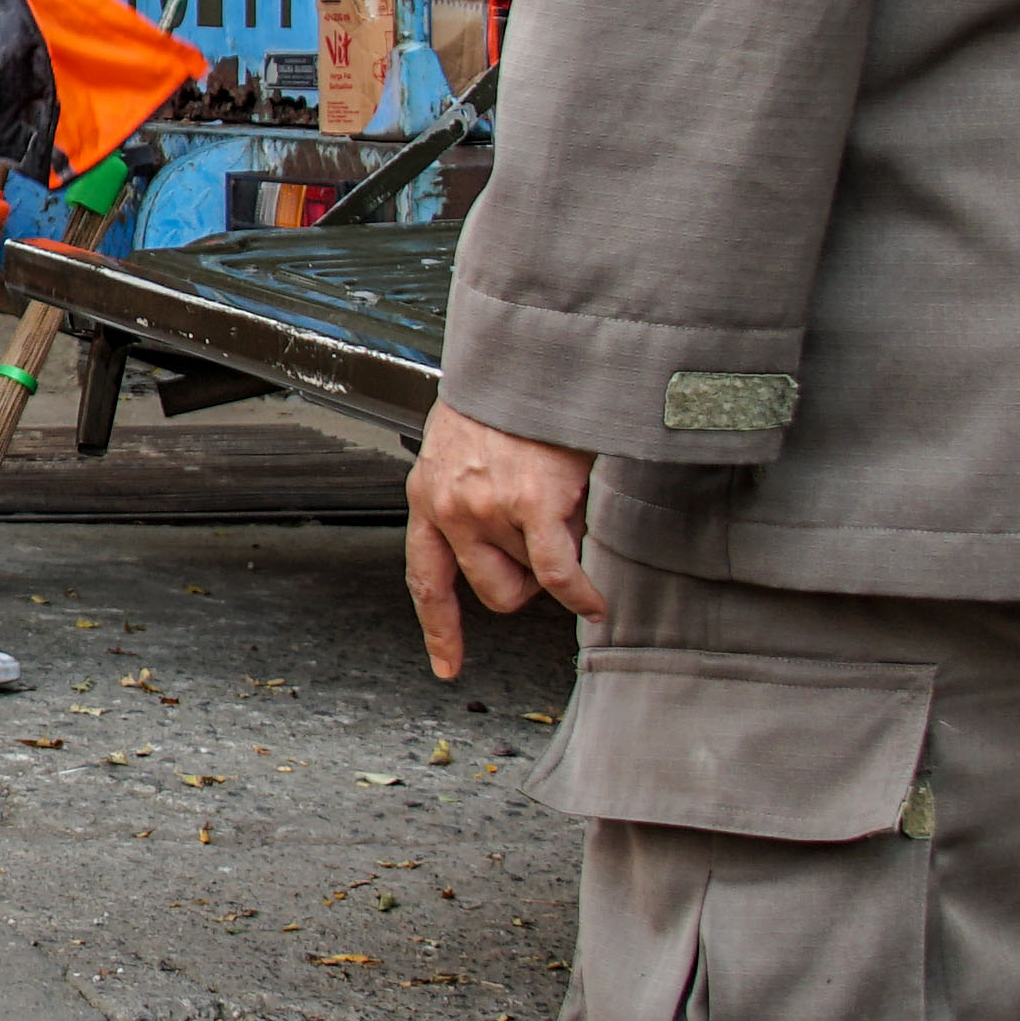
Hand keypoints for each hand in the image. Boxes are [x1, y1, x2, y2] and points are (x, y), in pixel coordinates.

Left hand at [403, 403, 603, 681]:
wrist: (527, 356)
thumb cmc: (502, 397)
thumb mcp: (460, 447)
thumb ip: (467, 497)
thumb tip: (505, 549)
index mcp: (427, 495)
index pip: (425, 577)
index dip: (439, 626)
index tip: (447, 663)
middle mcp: (451, 507)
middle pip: (489, 591)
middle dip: (524, 583)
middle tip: (544, 552)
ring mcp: (490, 509)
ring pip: (532, 575)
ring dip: (556, 552)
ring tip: (561, 503)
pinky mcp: (532, 505)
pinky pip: (558, 575)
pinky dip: (580, 594)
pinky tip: (594, 601)